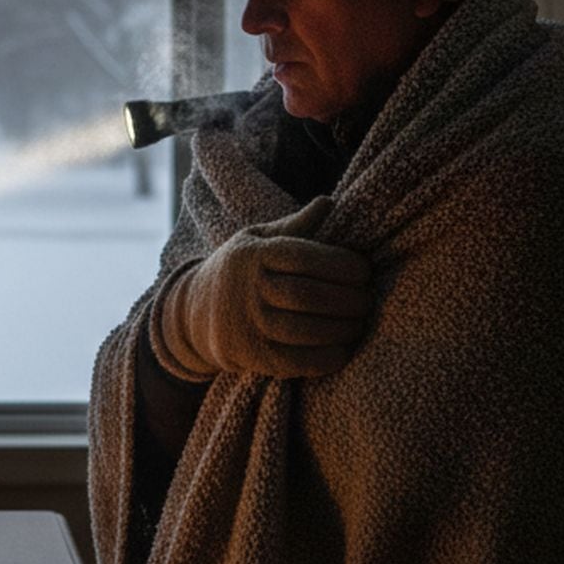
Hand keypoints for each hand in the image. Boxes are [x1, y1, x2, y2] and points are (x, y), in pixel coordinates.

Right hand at [159, 196, 371, 378]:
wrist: (195, 313)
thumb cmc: (241, 271)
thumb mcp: (257, 240)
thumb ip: (295, 226)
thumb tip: (329, 202)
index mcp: (253, 255)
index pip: (303, 256)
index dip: (341, 264)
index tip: (364, 270)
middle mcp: (248, 289)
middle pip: (308, 295)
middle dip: (349, 299)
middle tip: (369, 299)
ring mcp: (248, 325)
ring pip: (306, 329)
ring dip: (344, 328)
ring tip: (360, 322)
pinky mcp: (252, 357)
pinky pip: (298, 361)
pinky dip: (328, 357)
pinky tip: (344, 348)